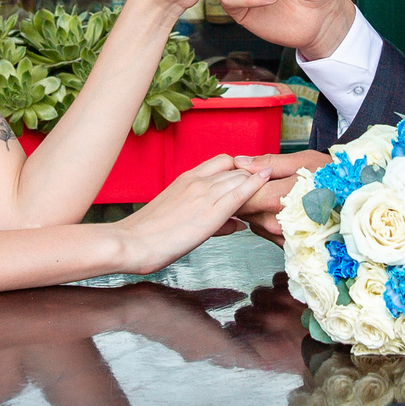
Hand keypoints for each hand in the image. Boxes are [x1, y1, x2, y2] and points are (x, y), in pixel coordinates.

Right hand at [115, 156, 268, 274]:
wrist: (131, 242)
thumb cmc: (149, 236)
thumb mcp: (179, 219)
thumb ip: (210, 219)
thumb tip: (237, 224)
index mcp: (186, 179)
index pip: (222, 162)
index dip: (240, 168)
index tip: (251, 177)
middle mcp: (197, 181)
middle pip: (235, 168)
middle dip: (252, 174)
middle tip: (268, 184)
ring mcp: (204, 193)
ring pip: (239, 177)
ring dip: (256, 179)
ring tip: (273, 186)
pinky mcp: (210, 211)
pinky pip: (239, 192)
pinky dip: (256, 183)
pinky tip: (267, 179)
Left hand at [236, 150, 326, 241]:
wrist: (358, 201)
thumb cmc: (333, 176)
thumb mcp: (304, 161)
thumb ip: (269, 163)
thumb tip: (240, 162)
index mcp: (280, 200)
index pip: (242, 194)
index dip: (237, 181)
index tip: (242, 172)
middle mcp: (279, 224)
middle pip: (244, 209)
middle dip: (244, 194)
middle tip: (257, 179)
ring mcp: (282, 238)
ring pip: (251, 221)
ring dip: (254, 207)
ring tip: (271, 191)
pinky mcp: (286, 246)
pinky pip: (263, 231)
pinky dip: (264, 218)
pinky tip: (277, 206)